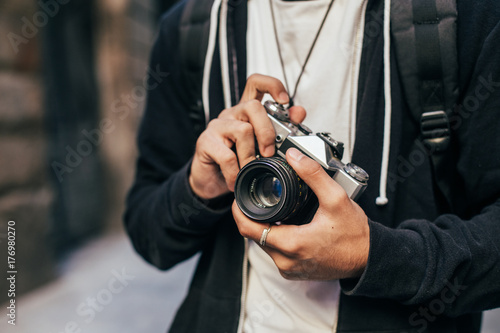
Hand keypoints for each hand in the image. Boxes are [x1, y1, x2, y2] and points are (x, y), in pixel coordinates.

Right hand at [189, 74, 305, 198]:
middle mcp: (231, 114)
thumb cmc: (238, 161)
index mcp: (246, 112)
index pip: (256, 83)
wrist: (212, 181)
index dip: (272, 86)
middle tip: (269, 152)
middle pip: (252, 106)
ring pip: (242, 130)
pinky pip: (227, 155)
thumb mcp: (262, 146)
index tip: (285, 101)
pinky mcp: (205, 142)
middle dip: (267, 131)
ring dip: (250, 155)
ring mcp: (217, 126)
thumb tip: (298, 112)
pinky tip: (236, 178)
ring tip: (250, 169)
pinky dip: (235, 171)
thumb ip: (281, 128)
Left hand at [233, 148, 369, 279]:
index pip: (248, 229)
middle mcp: (286, 261)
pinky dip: (276, 238)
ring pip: (264, 245)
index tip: (239, 197)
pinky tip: (287, 225)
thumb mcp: (336, 198)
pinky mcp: (293, 272)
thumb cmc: (355, 235)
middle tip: (260, 198)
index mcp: (292, 244)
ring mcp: (289, 270)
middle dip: (253, 216)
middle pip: (254, 235)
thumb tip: (294, 156)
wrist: (369, 259)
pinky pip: (276, 253)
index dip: (239, 211)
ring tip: (275, 209)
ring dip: (265, 227)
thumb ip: (313, 174)